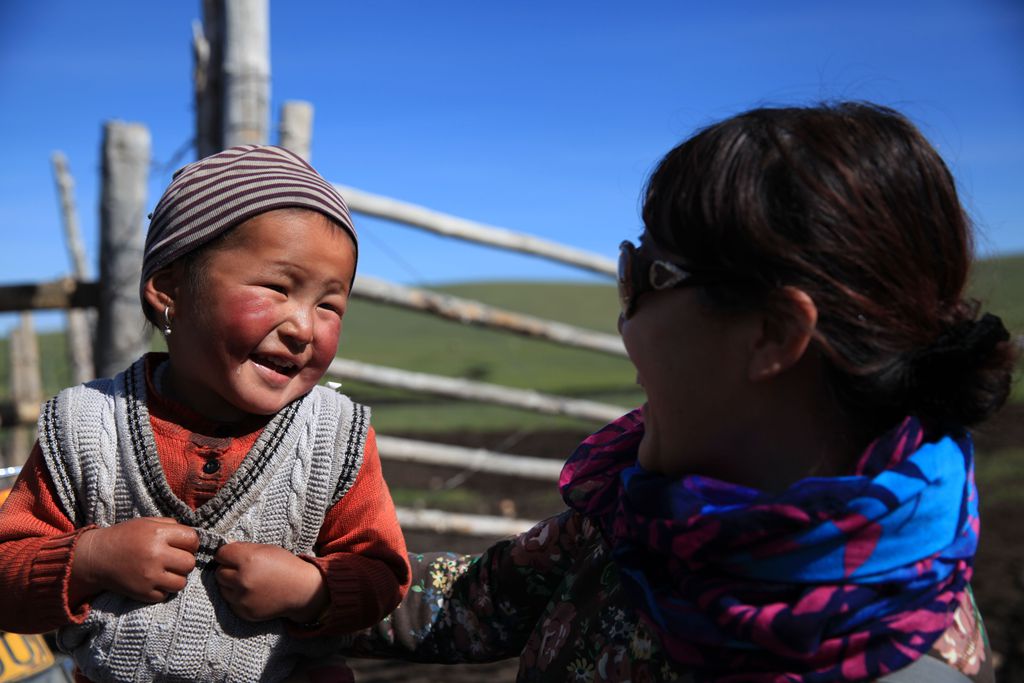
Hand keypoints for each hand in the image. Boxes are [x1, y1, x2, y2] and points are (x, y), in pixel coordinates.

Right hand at [72, 517, 198, 603]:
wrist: (96, 557)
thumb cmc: (124, 537)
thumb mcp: (146, 523)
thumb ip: (170, 525)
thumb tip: (192, 537)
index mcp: (158, 534)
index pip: (193, 540)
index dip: (190, 543)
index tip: (182, 546)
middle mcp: (156, 554)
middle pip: (190, 563)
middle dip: (184, 561)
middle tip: (173, 561)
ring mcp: (149, 576)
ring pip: (181, 582)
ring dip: (176, 578)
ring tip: (165, 573)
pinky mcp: (143, 592)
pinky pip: (165, 595)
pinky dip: (162, 590)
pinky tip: (153, 582)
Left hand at [214, 542, 327, 622]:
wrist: (301, 590)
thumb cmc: (285, 565)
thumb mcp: (266, 550)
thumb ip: (243, 549)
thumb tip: (222, 551)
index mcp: (248, 559)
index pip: (221, 554)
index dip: (227, 554)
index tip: (234, 556)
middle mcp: (243, 579)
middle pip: (219, 573)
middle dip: (228, 570)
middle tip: (242, 570)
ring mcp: (242, 598)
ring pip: (222, 589)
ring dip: (231, 585)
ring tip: (248, 582)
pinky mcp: (244, 612)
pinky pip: (231, 603)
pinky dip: (237, 598)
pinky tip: (252, 593)